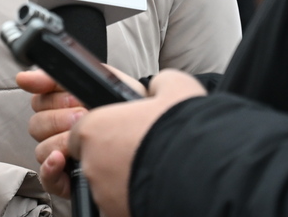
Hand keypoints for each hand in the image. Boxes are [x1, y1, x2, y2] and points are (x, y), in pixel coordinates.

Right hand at [16, 67, 146, 198]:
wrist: (151, 132)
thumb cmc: (126, 106)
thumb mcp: (101, 80)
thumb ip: (61, 76)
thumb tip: (23, 77)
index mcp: (61, 106)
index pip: (38, 100)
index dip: (53, 97)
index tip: (72, 97)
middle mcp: (57, 131)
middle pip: (36, 124)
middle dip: (60, 118)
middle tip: (84, 115)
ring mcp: (59, 154)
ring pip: (41, 148)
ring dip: (60, 140)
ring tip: (82, 137)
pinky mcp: (65, 179)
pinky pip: (46, 176)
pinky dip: (51, 167)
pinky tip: (62, 158)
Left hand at [68, 70, 206, 216]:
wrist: (205, 173)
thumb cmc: (184, 129)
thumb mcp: (176, 87)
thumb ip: (158, 85)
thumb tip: (158, 87)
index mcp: (94, 128)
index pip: (82, 131)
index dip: (103, 131)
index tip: (123, 133)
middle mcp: (92, 163)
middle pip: (95, 159)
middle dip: (115, 156)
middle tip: (144, 151)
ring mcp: (103, 194)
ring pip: (108, 185)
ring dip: (124, 178)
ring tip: (156, 170)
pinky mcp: (117, 215)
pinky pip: (121, 204)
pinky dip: (134, 197)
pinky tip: (158, 187)